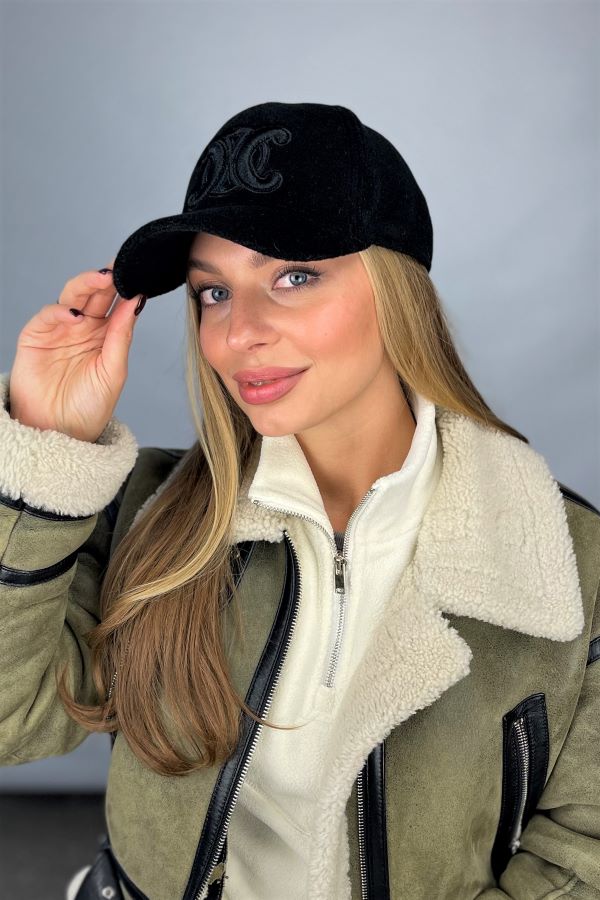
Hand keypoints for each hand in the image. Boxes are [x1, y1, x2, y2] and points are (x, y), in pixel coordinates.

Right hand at [8, 260, 145, 442]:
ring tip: (103, 280)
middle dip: (107, 278)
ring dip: (86, 285)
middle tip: (120, 268)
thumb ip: (121, 336)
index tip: (139, 273)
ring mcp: (60, 330)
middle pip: (95, 294)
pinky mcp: (36, 336)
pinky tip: (75, 314)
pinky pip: (47, 315)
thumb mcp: (113, 372)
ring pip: (72, 296)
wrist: (59, 434)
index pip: (117, 304)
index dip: (127, 287)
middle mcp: (84, 328)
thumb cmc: (88, 408)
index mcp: (106, 336)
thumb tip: (136, 302)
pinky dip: (60, 311)